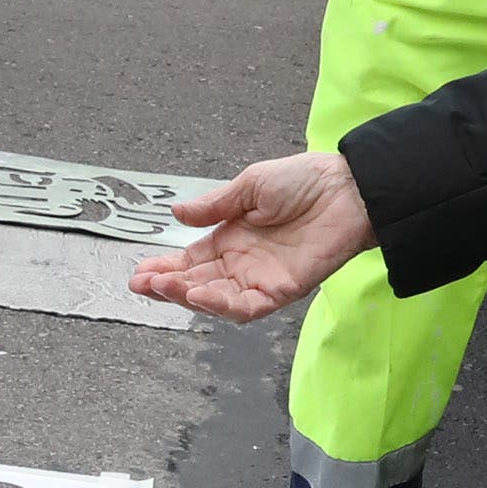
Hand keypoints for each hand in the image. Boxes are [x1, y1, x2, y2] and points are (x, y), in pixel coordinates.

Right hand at [130, 152, 373, 323]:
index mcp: (230, 238)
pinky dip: (222, 305)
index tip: (139, 271)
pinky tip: (200, 295)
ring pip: (216, 300)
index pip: (190, 261)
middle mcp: (241, 264)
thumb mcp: (250, 186)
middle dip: (166, 286)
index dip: (164, 267)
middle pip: (196, 284)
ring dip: (187, 297)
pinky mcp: (282, 290)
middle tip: (140, 283)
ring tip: (163, 286)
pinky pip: (247, 306)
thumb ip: (214, 205)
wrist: (348, 188)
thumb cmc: (304, 181)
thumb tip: (176, 213)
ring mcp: (261, 280)